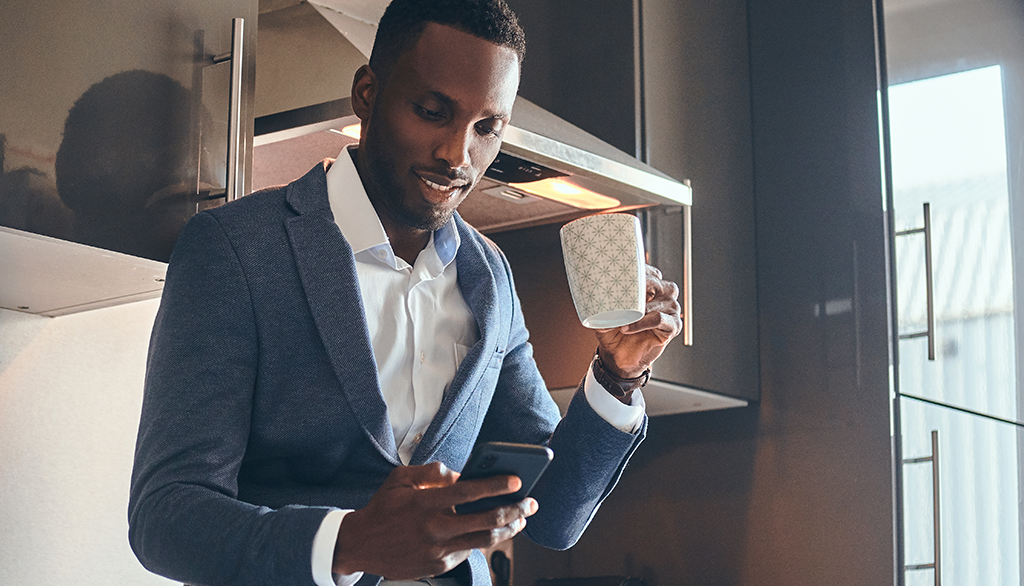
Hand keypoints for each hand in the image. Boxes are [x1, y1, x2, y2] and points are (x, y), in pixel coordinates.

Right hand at [332, 462, 536, 579]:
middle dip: (514, 510)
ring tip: (521, 520)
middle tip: (531, 502)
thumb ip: (431, 472)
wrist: (360, 545)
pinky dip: (482, 541)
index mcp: (425, 503)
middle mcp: (434, 528)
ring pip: (483, 541)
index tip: (516, 480)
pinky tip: (492, 532)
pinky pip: (467, 553)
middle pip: (486, 521)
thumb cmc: (383, 509)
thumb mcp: (400, 480)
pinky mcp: (438, 566)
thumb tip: (458, 474)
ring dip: (508, 530)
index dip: (496, 485)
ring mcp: (437, 551)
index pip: (469, 491)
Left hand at [595, 264, 681, 377]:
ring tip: (622, 318)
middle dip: (640, 286)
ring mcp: (671, 309)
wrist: (619, 357)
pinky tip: (628, 327)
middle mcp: (664, 295)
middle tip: (622, 294)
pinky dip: (643, 322)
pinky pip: (660, 319)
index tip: (618, 275)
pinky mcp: (673, 326)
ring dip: (640, 308)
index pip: (649, 272)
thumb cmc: (614, 332)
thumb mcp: (604, 314)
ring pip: (661, 300)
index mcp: (650, 287)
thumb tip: (591, 297)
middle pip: (657, 282)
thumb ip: (600, 304)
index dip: (637, 271)